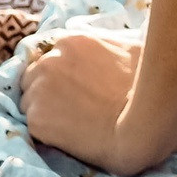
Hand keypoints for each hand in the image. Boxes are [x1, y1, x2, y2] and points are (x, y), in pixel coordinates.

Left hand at [21, 31, 175, 176]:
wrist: (142, 126)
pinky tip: (69, 134)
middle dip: (49, 89)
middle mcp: (50, 61)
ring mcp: (39, 91)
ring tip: (71, 122)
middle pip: (34, 76)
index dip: (63, 73)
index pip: (52, 55)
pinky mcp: (36, 120)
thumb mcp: (132, 49)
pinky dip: (46, 130)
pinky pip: (32, 123)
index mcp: (72, 41)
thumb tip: (110, 47)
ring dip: (45, 109)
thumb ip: (109, 44)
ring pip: (29, 101)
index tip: (76, 85)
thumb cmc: (146, 86)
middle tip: (73, 105)